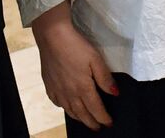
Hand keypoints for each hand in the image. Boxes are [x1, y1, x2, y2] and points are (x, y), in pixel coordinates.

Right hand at [34, 4, 116, 130]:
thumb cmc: (75, 45)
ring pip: (69, 110)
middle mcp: (69, 93)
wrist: (52, 36)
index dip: (103, 118)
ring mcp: (57, 90)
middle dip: (92, 122)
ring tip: (85, 120)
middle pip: (82, 114)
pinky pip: (57, 102)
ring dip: (79, 118)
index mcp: (83, 88)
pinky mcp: (49, 85)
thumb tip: (115, 93)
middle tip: (98, 127)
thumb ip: (105, 78)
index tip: (109, 123)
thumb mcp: (95, 59)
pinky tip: (66, 106)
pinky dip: (64, 107)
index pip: (96, 109)